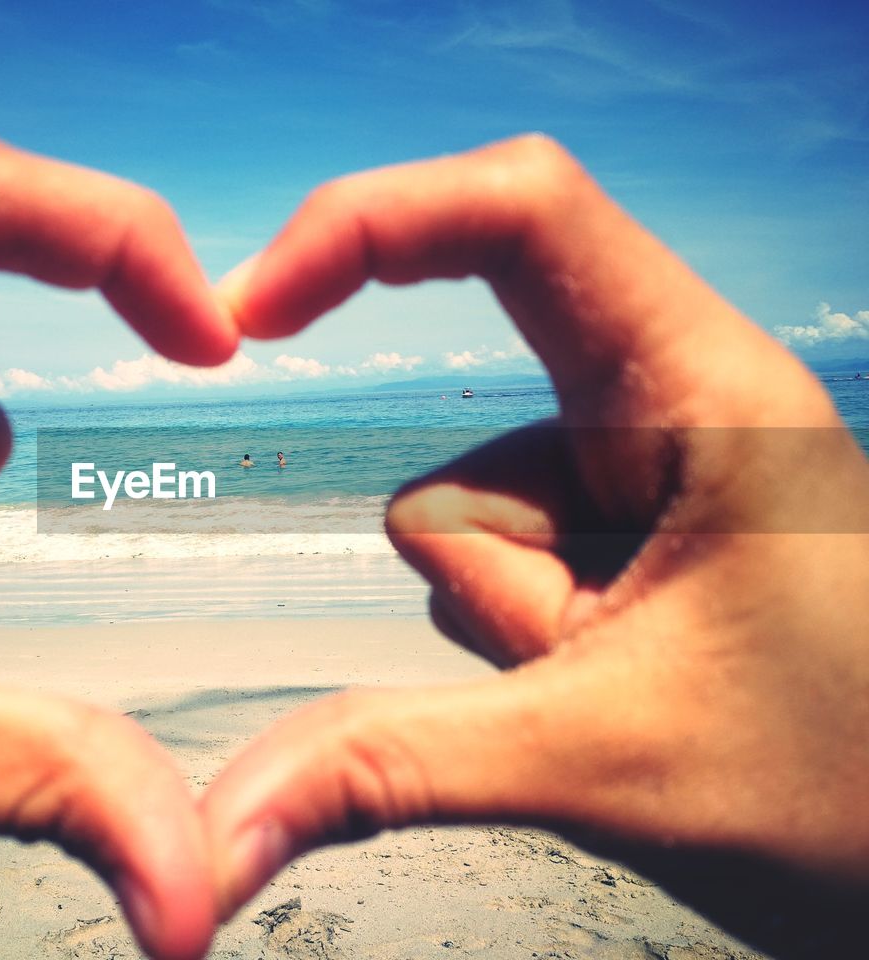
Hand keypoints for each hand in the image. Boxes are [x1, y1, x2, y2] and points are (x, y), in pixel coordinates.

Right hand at [205, 135, 868, 955]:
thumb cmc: (850, 795)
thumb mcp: (606, 758)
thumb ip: (396, 763)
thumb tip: (226, 819)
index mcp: (700, 390)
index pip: (522, 214)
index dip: (371, 221)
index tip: (255, 307)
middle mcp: (665, 404)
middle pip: (465, 434)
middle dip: (494, 580)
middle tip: (600, 674)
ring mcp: (633, 473)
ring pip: (466, 523)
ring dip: (512, 629)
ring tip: (630, 696)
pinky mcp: (612, 532)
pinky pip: (492, 566)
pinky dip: (519, 641)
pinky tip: (614, 688)